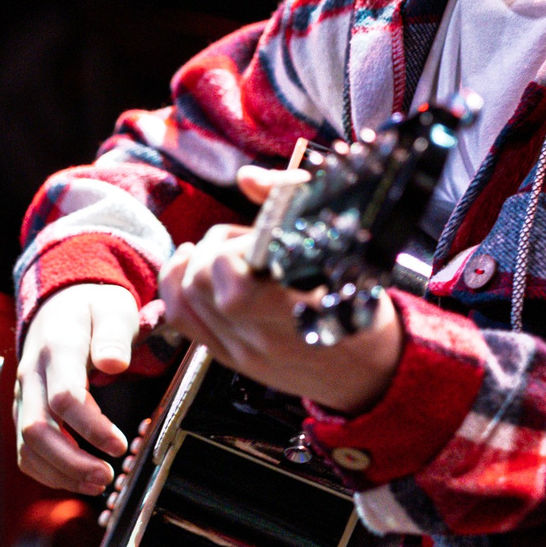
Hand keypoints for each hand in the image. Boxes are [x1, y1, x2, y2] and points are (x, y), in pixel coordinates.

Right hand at [15, 283, 142, 493]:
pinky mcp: (25, 411)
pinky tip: (78, 479)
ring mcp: (24, 396)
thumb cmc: (91, 310)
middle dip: (72, 461)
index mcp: (56, 348)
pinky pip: (26, 451)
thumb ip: (114, 335)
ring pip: (27, 446)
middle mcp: (32, 375)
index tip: (119, 444)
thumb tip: (113, 364)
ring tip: (98, 483)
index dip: (91, 427)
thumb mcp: (113, 308)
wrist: (59, 306)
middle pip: (38, 429)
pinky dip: (49, 472)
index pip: (64, 397)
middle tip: (107, 476)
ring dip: (61, 473)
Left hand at [157, 221, 402, 414]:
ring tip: (223, 253)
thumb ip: (294, 203)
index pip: (231, 282)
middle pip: (200, 282)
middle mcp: (264, 338)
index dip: (237, 248)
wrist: (370, 368)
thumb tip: (247, 178)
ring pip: (185, 299)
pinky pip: (182, 321)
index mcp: (299, 314)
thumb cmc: (361, 301)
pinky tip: (190, 267)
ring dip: (196, 264)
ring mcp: (243, 351)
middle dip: (214, 249)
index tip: (263, 239)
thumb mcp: (344, 249)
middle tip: (243, 242)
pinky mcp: (231, 358)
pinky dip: (175, 287)